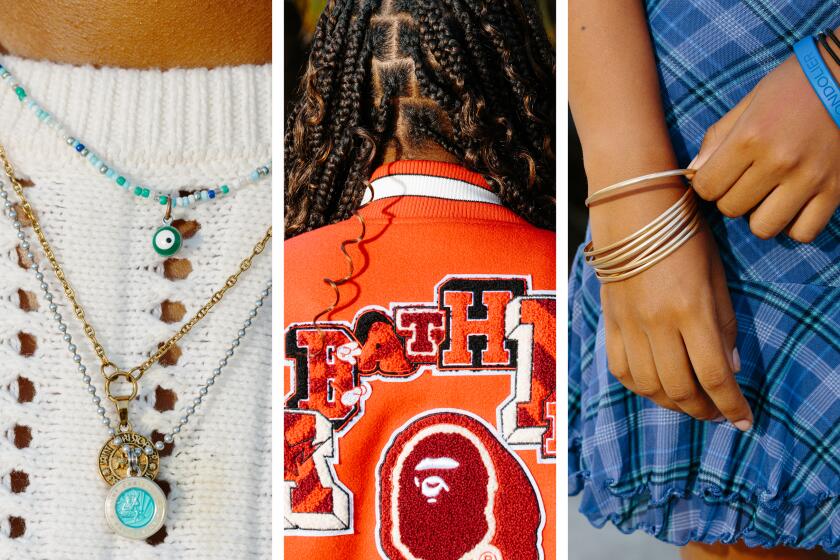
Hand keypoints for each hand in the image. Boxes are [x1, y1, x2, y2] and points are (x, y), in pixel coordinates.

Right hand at [600, 222, 753, 428]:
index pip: (713, 376)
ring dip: (672, 403)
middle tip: (717, 414)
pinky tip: (655, 386)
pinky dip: (640, 386)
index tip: (745, 421)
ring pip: (649, 386)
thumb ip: (723, 325)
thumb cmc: (684, 237)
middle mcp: (657, 324)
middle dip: (703, 411)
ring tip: (689, 403)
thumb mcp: (716, 277)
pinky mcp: (610, 321)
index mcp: (691, 311)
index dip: (731, 406)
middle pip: (680, 389)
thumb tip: (729, 369)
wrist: (633, 212)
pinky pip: (620, 369)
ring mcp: (628, 325)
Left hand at [691, 54, 839, 242]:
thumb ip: (718, 137)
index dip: (706, 183)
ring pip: (763, 228)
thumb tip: (692, 171)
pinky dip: (794, 224)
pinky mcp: (837, 191)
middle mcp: (779, 162)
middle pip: (731, 209)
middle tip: (745, 180)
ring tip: (769, 195)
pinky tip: (793, 204)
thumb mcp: (750, 102)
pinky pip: (802, 232)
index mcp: (751, 137)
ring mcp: (810, 179)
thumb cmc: (795, 85)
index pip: (706, 186)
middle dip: (731, 197)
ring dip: (760, 215)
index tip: (717, 174)